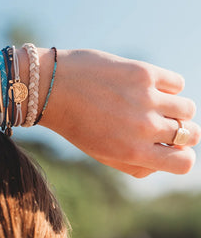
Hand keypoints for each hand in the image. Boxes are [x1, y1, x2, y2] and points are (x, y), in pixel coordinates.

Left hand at [41, 49, 200, 177]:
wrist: (51, 88)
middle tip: (161, 122)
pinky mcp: (144, 73)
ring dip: (173, 108)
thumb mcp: (101, 153)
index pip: (185, 163)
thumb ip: (134, 165)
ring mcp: (146, 99)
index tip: (170, 146)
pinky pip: (177, 82)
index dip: (182, 156)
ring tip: (150, 103)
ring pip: (188, 108)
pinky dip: (166, 86)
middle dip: (180, 131)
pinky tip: (144, 86)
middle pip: (192, 134)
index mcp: (133, 153)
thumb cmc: (76, 123)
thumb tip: (162, 161)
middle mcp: (144, 128)